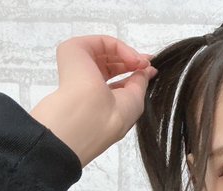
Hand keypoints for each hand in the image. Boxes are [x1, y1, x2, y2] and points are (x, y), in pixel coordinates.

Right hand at [30, 35, 156, 167]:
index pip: (114, 76)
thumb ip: (140, 81)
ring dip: (128, 54)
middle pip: (110, 61)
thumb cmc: (112, 116)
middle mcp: (85, 80)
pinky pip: (102, 42)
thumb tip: (147, 69)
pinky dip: (120, 47)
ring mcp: (77, 64)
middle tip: (147, 62)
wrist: (93, 116)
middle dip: (132, 60)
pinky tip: (132, 59)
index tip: (150, 68)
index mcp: (96, 94)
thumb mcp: (134, 99)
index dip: (133, 70)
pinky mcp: (72, 50)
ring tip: (141, 63)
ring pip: (106, 50)